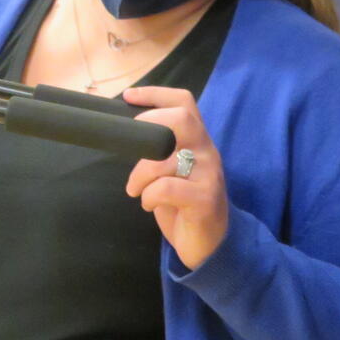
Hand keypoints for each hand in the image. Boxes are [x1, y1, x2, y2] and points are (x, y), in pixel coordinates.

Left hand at [123, 86, 228, 270]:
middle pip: (181, 119)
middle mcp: (207, 151)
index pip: (184, 102)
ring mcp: (208, 174)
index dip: (156, 94)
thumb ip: (160, 151)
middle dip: (150, 127)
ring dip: (140, 174)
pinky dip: (149, 195)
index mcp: (198, 141)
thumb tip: (127, 133)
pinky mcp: (204, 199)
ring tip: (135, 189)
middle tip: (133, 145)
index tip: (128, 96)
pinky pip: (166, 187)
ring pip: (166, 158)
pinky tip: (148, 205)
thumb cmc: (185, 205)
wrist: (212, 245)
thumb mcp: (173, 172)